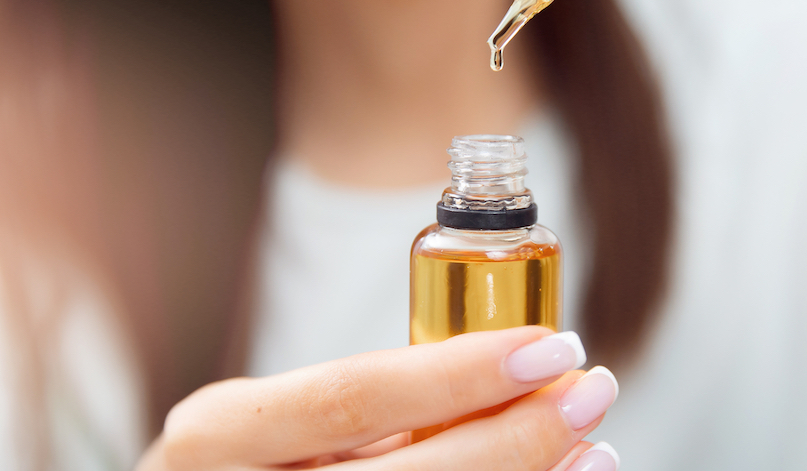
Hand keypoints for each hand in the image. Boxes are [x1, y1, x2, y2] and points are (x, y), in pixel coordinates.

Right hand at [135, 328, 618, 470]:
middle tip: (589, 394)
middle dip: (513, 438)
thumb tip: (519, 374)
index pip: (350, 397)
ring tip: (589, 448)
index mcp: (217, 435)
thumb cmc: (264, 468)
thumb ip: (379, 404)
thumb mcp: (286, 422)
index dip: (458, 374)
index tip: (549, 346)